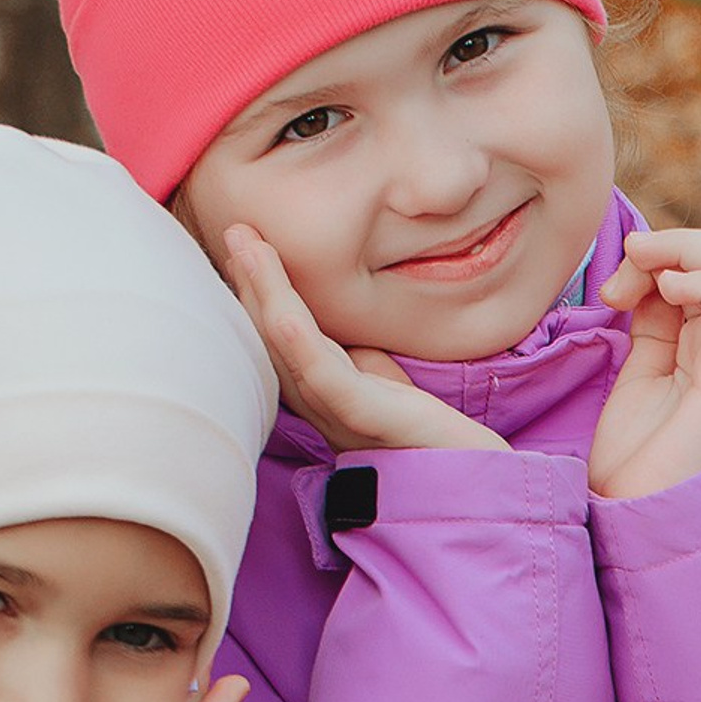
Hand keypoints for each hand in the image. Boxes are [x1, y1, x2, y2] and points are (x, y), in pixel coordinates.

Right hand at [222, 226, 506, 455]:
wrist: (468, 473)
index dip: (256, 288)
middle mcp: (316, 401)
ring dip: (262, 292)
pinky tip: (283, 314)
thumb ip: (352, 354)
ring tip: (246, 244)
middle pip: (268, 332)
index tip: (242, 242)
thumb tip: (334, 323)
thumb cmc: (423, 430)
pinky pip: (324, 376)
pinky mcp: (364, 419)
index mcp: (318, 388)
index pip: (277, 331)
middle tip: (232, 228)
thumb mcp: (379, 380)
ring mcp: (335, 412)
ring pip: (286, 344)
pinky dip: (298, 343)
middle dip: (246, 280)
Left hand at [589, 227, 700, 499]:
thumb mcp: (639, 372)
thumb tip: (643, 275)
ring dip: (694, 252)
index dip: (664, 257)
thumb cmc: (641, 460)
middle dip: (680, 244)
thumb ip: (649, 323)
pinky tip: (670, 295)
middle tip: (632, 260)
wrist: (645, 513)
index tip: (615, 285)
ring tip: (650, 270)